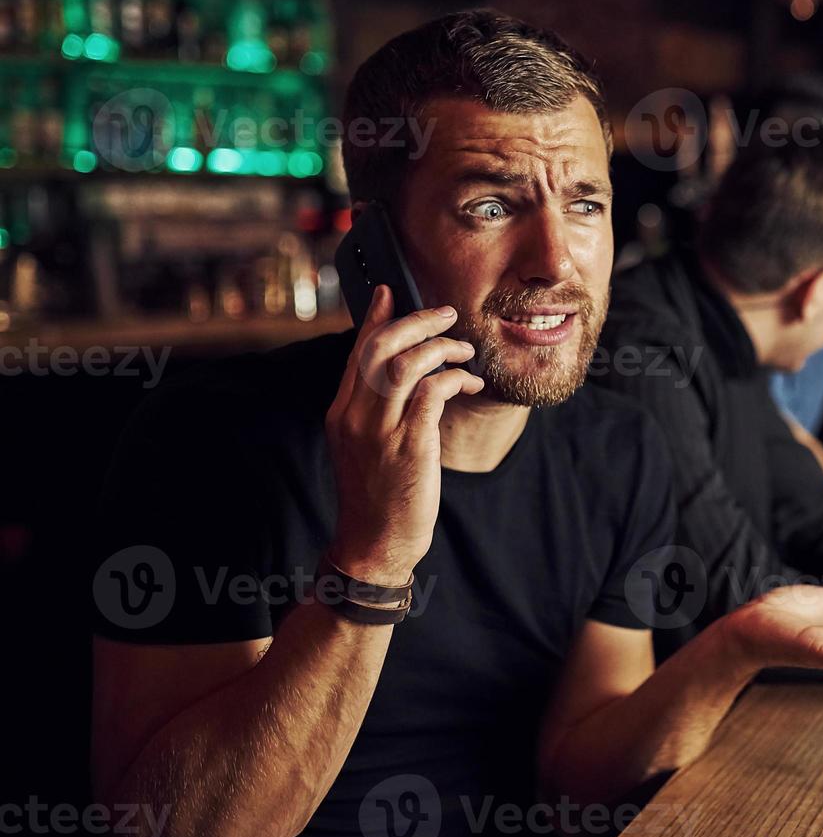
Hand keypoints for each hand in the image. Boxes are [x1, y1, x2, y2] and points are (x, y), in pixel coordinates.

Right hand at [324, 285, 484, 585]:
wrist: (374, 544)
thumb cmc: (378, 494)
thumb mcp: (364, 445)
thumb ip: (374, 408)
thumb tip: (397, 373)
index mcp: (341, 412)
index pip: (357, 351)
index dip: (376, 317)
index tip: (390, 292)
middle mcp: (355, 416)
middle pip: (379, 346)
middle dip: (416, 321)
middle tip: (445, 314)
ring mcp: (381, 431)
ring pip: (405, 363)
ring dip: (440, 347)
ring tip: (464, 351)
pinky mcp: (409, 446)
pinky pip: (431, 393)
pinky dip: (453, 378)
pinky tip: (468, 382)